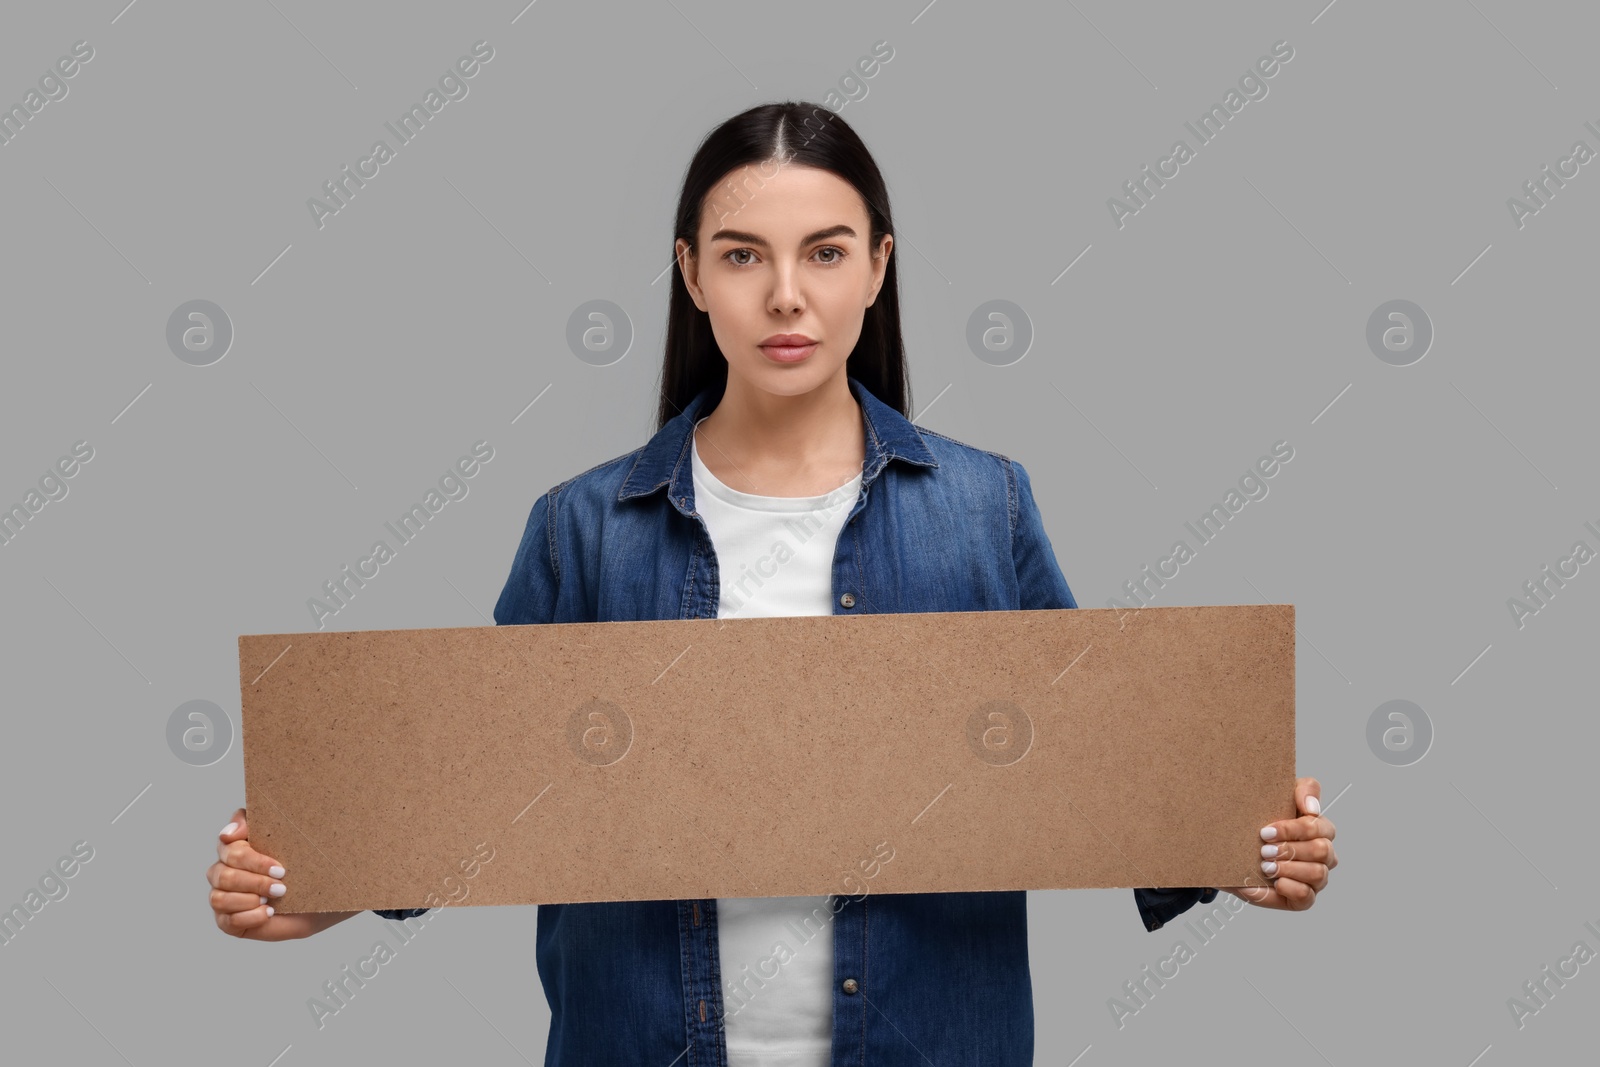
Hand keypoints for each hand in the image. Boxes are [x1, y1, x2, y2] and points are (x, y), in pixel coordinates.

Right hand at [207, 808, 353, 939]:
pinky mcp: (227, 921)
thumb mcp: (283, 837)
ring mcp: (221, 898)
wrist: (310, 897)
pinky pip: (227, 921)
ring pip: (220, 899)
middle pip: (225, 876)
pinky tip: (267, 912)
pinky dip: (249, 917)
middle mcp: (221, 873)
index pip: (229, 849)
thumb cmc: (295, 864)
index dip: (254, 860)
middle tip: (282, 886)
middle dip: (256, 882)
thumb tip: (228, 833)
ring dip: (249, 900)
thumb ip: (251, 823)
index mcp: (231, 849)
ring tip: (272, 900)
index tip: (280, 868)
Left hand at [1220, 777, 1335, 911]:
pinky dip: (1291, 888)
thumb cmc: (1261, 819)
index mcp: (1320, 829)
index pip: (1319, 827)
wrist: (1232, 848)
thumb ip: (1304, 789)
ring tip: (1265, 865)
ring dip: (1289, 868)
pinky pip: (1307, 898)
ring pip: (1318, 874)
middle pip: (1322, 850)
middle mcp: (1323, 854)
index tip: (1265, 831)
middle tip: (1263, 849)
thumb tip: (1312, 807)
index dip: (1294, 829)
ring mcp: (1315, 878)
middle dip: (1290, 849)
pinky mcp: (1302, 898)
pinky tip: (1276, 882)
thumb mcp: (1279, 795)